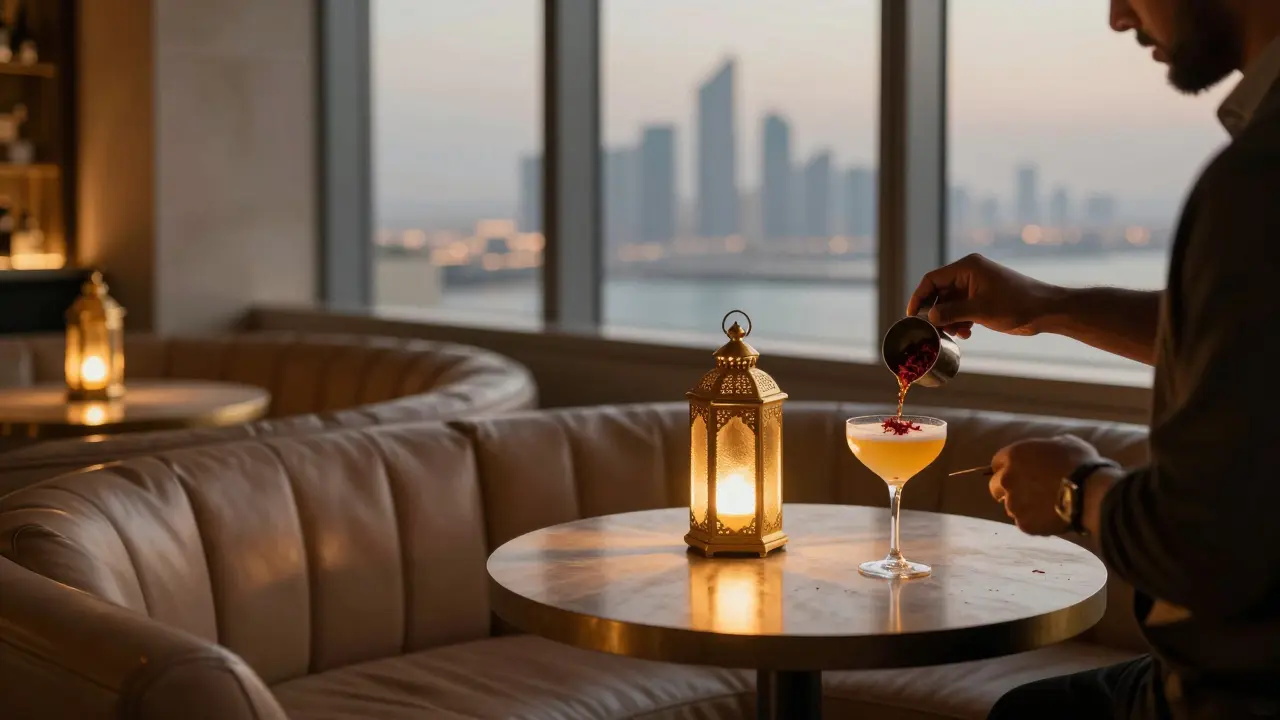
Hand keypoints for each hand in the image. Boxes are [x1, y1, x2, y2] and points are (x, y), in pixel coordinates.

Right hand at [905, 254, 1062, 338]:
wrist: (1046, 310)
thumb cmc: (1016, 304)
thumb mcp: (980, 310)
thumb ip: (951, 312)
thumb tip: (929, 317)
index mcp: (967, 268)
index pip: (932, 279)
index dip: (919, 297)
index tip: (913, 316)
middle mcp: (969, 274)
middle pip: (939, 293)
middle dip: (936, 313)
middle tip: (935, 331)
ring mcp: (976, 286)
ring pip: (950, 303)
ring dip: (949, 320)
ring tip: (957, 334)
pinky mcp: (983, 298)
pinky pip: (962, 308)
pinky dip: (960, 321)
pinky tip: (967, 333)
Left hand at [990, 435, 1100, 535]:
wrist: (1091, 493)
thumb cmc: (1080, 463)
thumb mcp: (1064, 442)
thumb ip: (1045, 447)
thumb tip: (1047, 449)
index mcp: (1012, 456)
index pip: (997, 463)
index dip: (1009, 468)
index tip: (1021, 474)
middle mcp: (1006, 479)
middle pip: (996, 487)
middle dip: (1009, 489)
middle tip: (1029, 492)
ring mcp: (1013, 503)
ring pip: (1011, 507)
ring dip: (1024, 506)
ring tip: (1046, 506)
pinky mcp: (1024, 524)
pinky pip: (1026, 523)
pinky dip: (1036, 522)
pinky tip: (1052, 517)